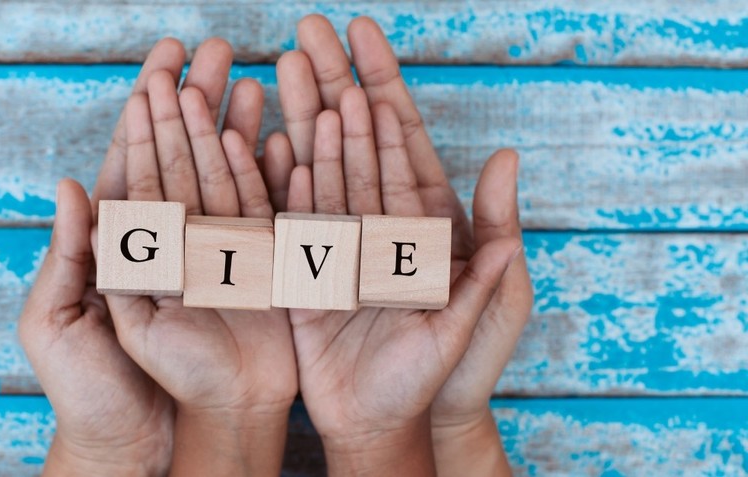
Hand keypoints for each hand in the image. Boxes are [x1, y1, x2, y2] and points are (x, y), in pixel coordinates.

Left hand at [91, 38, 297, 475]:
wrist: (173, 432)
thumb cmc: (106, 391)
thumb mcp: (68, 324)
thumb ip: (74, 255)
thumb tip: (71, 186)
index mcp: (126, 246)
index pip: (136, 167)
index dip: (147, 117)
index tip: (161, 70)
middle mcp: (173, 240)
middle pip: (185, 158)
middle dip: (198, 102)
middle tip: (216, 49)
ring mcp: (217, 252)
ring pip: (227, 177)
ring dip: (237, 127)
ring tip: (250, 77)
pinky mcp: (256, 271)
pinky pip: (265, 215)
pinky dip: (271, 176)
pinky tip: (280, 135)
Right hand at [278, 15, 531, 475]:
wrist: (389, 424)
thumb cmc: (446, 373)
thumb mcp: (482, 308)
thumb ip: (492, 239)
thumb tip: (510, 161)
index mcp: (421, 227)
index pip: (401, 146)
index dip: (382, 91)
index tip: (362, 41)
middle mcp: (376, 226)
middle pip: (352, 146)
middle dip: (329, 87)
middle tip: (306, 34)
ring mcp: (336, 246)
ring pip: (315, 172)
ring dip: (296, 120)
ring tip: (277, 72)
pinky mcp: (301, 274)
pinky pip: (285, 220)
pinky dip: (272, 181)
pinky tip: (257, 140)